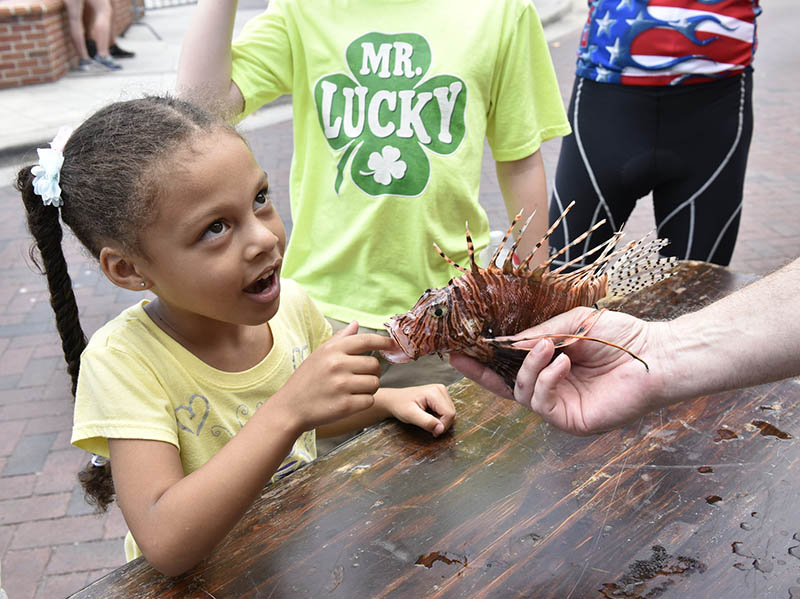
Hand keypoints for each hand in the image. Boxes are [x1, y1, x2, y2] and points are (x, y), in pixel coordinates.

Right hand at [274, 321, 395, 432]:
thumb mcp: (319, 354)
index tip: (392, 345)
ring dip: (369, 388)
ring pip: (375, 383)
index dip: (383, 341)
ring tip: (353, 390)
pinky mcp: (345, 406)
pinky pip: (369, 400)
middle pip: (374, 365)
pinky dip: (363, 402)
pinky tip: (350, 401)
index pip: (366, 340)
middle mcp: (338, 365)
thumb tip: (356, 324)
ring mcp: (342, 386)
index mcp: (332, 350)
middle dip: (372, 372)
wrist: (290, 408)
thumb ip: (339, 339)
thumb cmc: (307, 380)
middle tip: (359, 378)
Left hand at [378, 384, 455, 436]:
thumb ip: (426, 422)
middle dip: (441, 424)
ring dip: (441, 421)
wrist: (395, 400)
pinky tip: (430, 415)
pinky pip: (447, 411)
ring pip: (451, 413)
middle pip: (452, 413)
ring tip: (427, 419)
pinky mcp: (441, 396)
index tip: (432, 432)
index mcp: (434, 392)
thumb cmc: (400, 406)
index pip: (449, 414)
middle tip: (428, 426)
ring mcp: (442, 391)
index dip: (442, 426)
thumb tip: (440, 429)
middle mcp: (441, 389)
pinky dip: (440, 417)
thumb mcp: (410, 415)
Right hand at [451, 307, 669, 434]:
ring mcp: (561, 406)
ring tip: (549, 348)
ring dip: (529, 368)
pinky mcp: (572, 421)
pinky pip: (542, 403)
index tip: (460, 350)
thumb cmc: (621, 337)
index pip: (510, 366)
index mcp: (551, 366)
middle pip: (505, 386)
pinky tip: (563, 363)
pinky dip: (547, 380)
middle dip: (481, 373)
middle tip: (463, 357)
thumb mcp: (573, 324)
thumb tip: (507, 343)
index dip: (484, 360)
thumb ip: (539, 334)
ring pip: (522, 393)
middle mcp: (552, 389)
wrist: (655, 355)